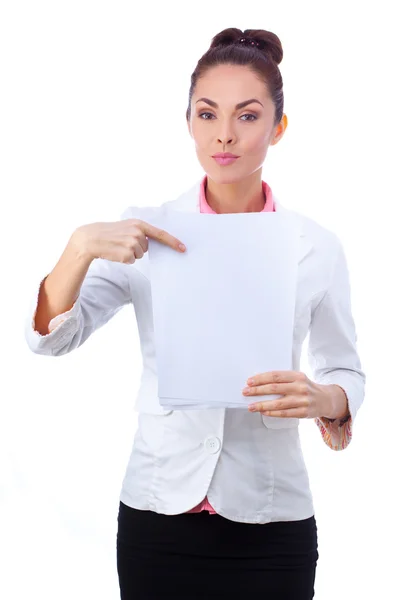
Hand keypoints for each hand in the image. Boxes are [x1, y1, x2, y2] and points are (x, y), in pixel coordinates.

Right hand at [71, 219, 185, 263]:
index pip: (160, 233)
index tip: (183, 248)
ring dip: (130, 254)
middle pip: (147, 248)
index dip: (172, 241)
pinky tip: (115, 252)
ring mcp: (132, 243)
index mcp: (138, 224)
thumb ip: (140, 232)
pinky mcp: (127, 254)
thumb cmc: (109, 233)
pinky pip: (132, 261)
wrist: (90, 238)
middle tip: (122, 243)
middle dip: (137, 248)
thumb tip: (151, 244)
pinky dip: (125, 259)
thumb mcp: (126, 227)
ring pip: (139, 255)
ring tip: (117, 247)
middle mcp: (137, 232)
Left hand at [242, 370, 331, 418]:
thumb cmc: (306, 388)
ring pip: (278, 403)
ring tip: (251, 406)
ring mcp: (303, 400)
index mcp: (297, 376)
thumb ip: (283, 380)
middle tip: (246, 392)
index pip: (275, 376)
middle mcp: (300, 387)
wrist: (326, 399)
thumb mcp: (298, 379)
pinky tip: (263, 412)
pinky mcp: (304, 412)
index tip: (249, 381)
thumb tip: (260, 384)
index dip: (261, 378)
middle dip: (257, 390)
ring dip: (262, 405)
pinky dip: (272, 413)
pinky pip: (285, 413)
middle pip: (275, 388)